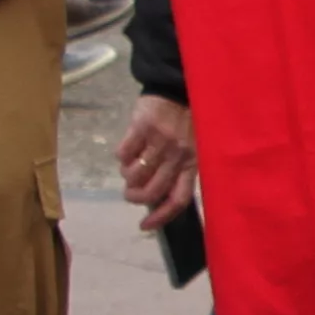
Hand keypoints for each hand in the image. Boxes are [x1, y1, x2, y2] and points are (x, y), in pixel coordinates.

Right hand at [118, 93, 198, 225]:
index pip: (178, 199)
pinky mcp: (141, 128)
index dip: (161, 217)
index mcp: (193, 163)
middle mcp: (177, 156)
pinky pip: (123, 154)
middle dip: (135, 197)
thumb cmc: (185, 121)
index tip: (144, 226)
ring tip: (129, 170)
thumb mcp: (192, 148)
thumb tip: (157, 199)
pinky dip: (121, 158)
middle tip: (130, 194)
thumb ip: (180, 171)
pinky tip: (126, 152)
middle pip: (152, 191)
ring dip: (127, 177)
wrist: (176, 88)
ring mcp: (159, 142)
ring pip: (135, 175)